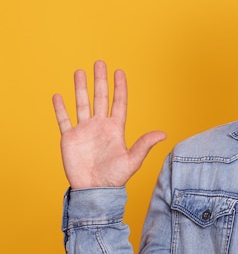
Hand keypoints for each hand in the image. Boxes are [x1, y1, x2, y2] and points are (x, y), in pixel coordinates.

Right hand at [52, 60, 166, 189]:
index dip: (120, 87)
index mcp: (116, 129)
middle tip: (100, 62)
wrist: (94, 190)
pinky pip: (64, 120)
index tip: (119, 71)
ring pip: (82, 104)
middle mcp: (100, 126)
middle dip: (100, 80)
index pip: (118, 103)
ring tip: (80, 71)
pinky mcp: (69, 138)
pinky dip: (60, 108)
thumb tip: (163, 134)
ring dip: (80, 88)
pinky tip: (58, 95)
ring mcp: (84, 131)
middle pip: (100, 98)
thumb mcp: (133, 160)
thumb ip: (144, 145)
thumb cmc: (115, 177)